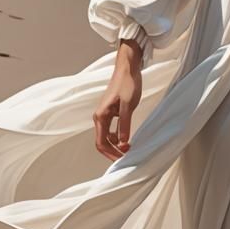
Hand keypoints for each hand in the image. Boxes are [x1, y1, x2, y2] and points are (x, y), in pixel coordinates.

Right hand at [93, 39, 143, 160]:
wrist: (128, 68)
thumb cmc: (127, 84)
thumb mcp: (128, 105)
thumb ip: (124, 124)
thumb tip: (122, 143)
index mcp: (101, 116)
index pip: (101, 142)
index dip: (110, 154)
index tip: (122, 160)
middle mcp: (100, 117)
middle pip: (102, 142)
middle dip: (113, 151)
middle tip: (127, 157)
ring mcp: (105, 114)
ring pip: (107, 136)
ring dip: (116, 145)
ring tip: (130, 148)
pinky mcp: (111, 112)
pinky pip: (111, 129)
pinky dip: (118, 137)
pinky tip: (127, 139)